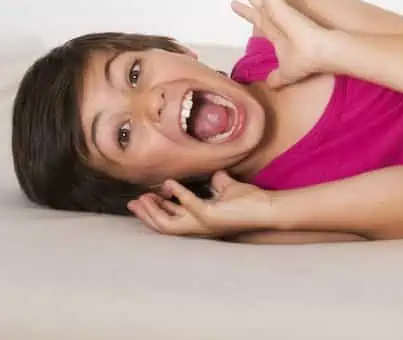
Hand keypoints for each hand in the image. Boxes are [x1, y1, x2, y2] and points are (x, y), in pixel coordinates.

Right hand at [128, 171, 273, 238]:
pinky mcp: (211, 216)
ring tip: (145, 196)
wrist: (268, 208)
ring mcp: (204, 224)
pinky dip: (178, 194)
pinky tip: (170, 183)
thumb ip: (219, 183)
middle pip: (164, 226)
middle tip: (134, 201)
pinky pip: (189, 205)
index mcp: (200, 221)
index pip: (171, 219)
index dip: (155, 211)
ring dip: (155, 210)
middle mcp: (199, 226)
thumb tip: (215, 174)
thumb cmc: (250, 201)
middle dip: (147, 214)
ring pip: (169, 224)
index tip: (142, 200)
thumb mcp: (228, 189)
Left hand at [220, 0, 328, 87]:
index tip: (233, 5)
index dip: (245, 11)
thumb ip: (277, 77)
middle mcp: (276, 14)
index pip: (257, 16)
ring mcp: (279, 6)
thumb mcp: (286, 72)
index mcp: (276, 28)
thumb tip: (270, 85)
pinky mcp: (282, 3)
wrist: (321, 53)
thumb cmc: (307, 60)